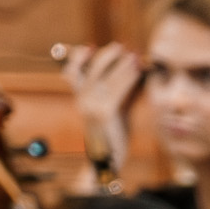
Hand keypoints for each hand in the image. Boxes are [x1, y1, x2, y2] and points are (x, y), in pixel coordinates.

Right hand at [60, 44, 140, 177]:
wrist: (109, 161)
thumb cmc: (114, 137)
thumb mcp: (114, 110)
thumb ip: (118, 92)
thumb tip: (131, 71)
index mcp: (80, 100)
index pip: (71, 73)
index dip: (78, 58)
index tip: (90, 47)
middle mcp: (82, 100)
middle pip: (92, 68)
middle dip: (108, 55)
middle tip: (123, 47)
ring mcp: (91, 106)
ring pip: (107, 76)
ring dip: (122, 64)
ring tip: (135, 57)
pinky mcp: (104, 112)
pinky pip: (117, 88)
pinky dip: (128, 77)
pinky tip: (138, 72)